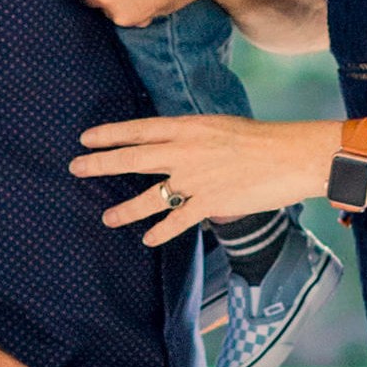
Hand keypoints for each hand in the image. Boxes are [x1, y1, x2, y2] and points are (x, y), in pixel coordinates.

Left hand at [72, 115, 337, 244]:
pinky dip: (160, 231)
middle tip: (76, 167)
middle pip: (133, 158)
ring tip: (106, 218)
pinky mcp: (209, 202)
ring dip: (125, 209)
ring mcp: (195, 178)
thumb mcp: (221, 127)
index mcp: (189, 126)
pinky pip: (177, 220)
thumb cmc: (262, 139)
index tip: (86, 138)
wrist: (291, 155)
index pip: (139, 129)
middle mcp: (186, 151)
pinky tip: (147, 239)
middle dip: (100, 164)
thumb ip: (193, 138)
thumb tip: (175, 148)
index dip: (110, 134)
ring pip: (149, 196)